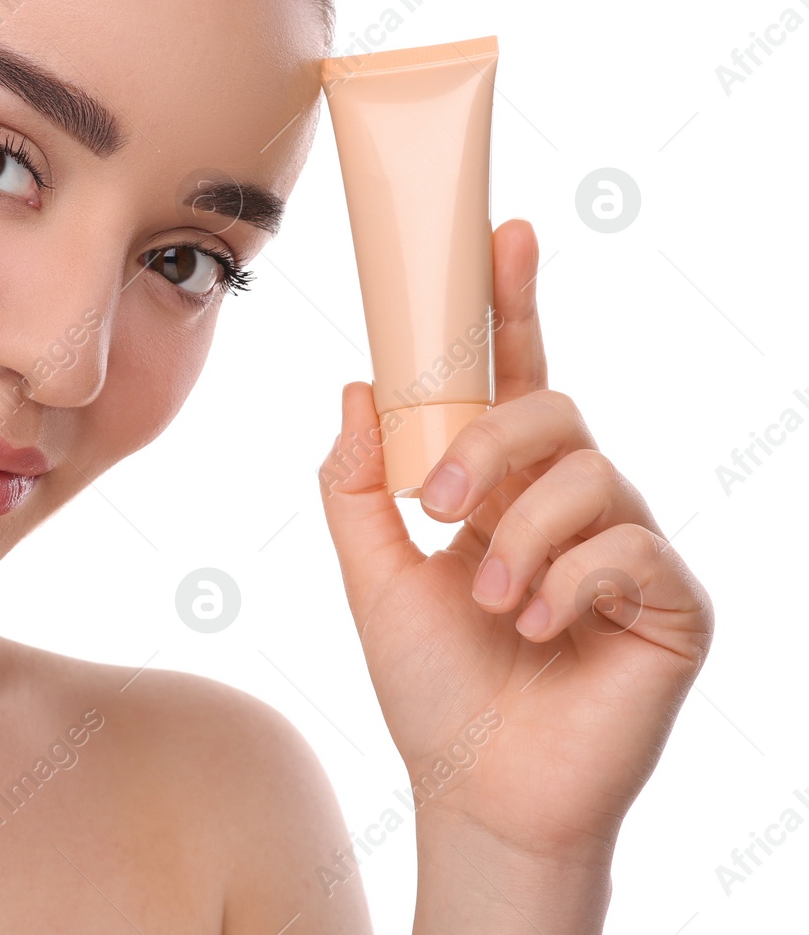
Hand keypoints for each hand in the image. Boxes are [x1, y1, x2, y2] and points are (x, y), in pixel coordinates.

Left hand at [317, 218, 714, 864]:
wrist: (478, 792)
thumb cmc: (431, 685)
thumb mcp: (370, 574)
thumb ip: (357, 482)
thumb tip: (355, 384)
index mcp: (502, 488)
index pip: (513, 377)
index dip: (512, 304)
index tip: (503, 233)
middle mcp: (572, 503)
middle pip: (552, 410)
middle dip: (489, 445)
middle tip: (438, 507)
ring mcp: (627, 548)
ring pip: (591, 472)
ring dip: (521, 533)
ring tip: (488, 601)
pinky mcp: (671, 600)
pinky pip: (629, 545)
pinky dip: (566, 581)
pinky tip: (538, 628)